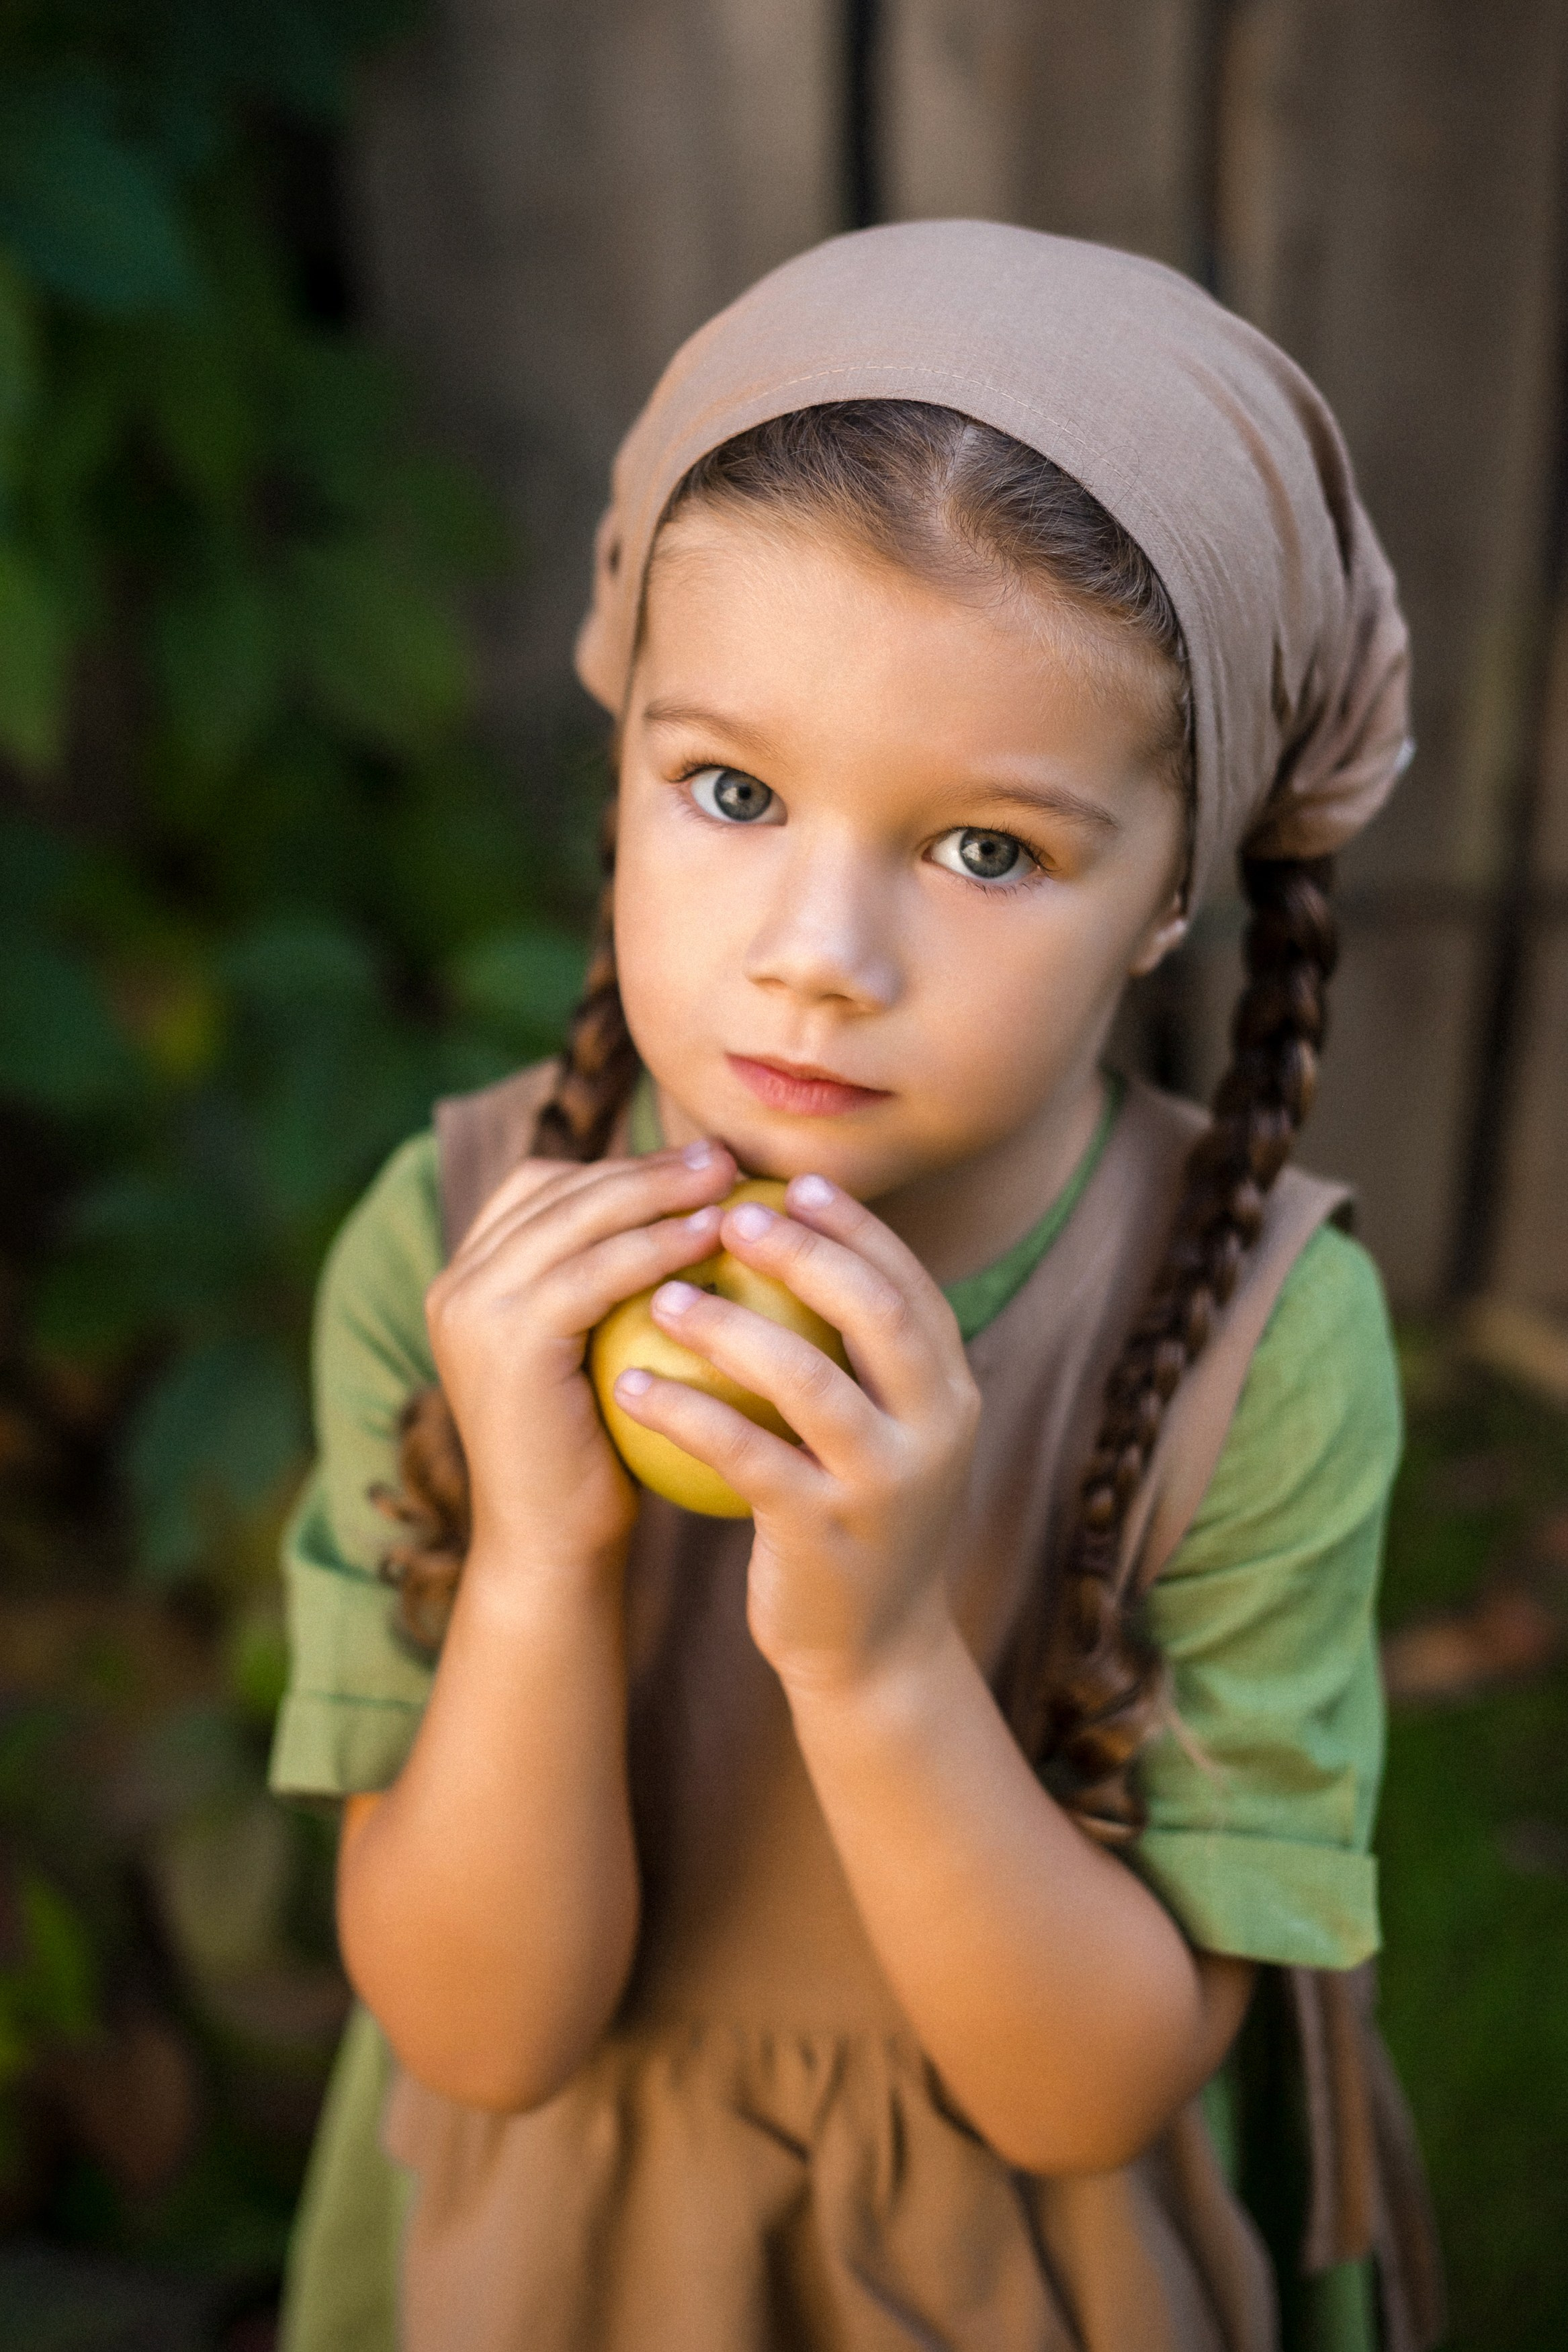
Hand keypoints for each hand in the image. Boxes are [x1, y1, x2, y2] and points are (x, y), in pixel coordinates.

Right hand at [424, 1140, 736, 1577]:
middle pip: (560, 1188)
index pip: (544, 1186)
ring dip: (659, 1191)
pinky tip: (712, 1237)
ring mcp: (473, 1307)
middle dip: (647, 1165)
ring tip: (730, 1183)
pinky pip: (596, 1271)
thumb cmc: (597, 1458)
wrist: (552, 1548)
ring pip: (579, 1217)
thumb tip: (694, 1211)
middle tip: (725, 1158)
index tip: (699, 1164)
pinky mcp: (507, 1339)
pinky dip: (658, 1245)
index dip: (623, 1166)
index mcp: (467, 1279)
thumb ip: (611, 1286)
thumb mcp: (597, 1353)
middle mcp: (457, 1284)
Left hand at [610, 1175, 980, 1688]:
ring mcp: (885, 1484)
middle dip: (803, 1250)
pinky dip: (684, 1411)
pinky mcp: (823, 1534)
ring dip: (730, 1325)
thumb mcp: (882, 1434)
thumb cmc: (854, 1520)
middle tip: (729, 1214)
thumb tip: (792, 1246)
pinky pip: (744, 1454)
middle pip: (875, 1311)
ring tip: (664, 1295)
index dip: (855, 1225)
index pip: (910, 1283)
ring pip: (807, 1379)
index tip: (793, 1182)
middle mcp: (935, 1430)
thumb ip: (857, 1358)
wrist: (873, 1654)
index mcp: (952, 1393)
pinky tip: (630, 1384)